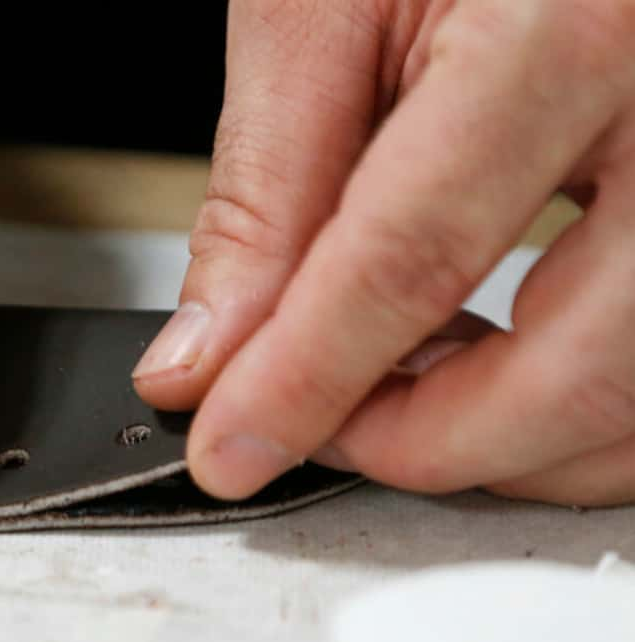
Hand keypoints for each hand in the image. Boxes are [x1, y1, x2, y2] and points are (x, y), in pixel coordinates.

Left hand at [132, 0, 634, 506]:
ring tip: (397, 390)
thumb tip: (209, 357)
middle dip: (428, 445)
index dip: (305, 383)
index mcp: (574, 20)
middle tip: (323, 433)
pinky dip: (576, 403)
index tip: (228, 448)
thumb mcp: (323, 7)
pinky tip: (492, 365)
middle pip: (581, 367)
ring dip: (512, 444)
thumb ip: (269, 194)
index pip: (414, 259)